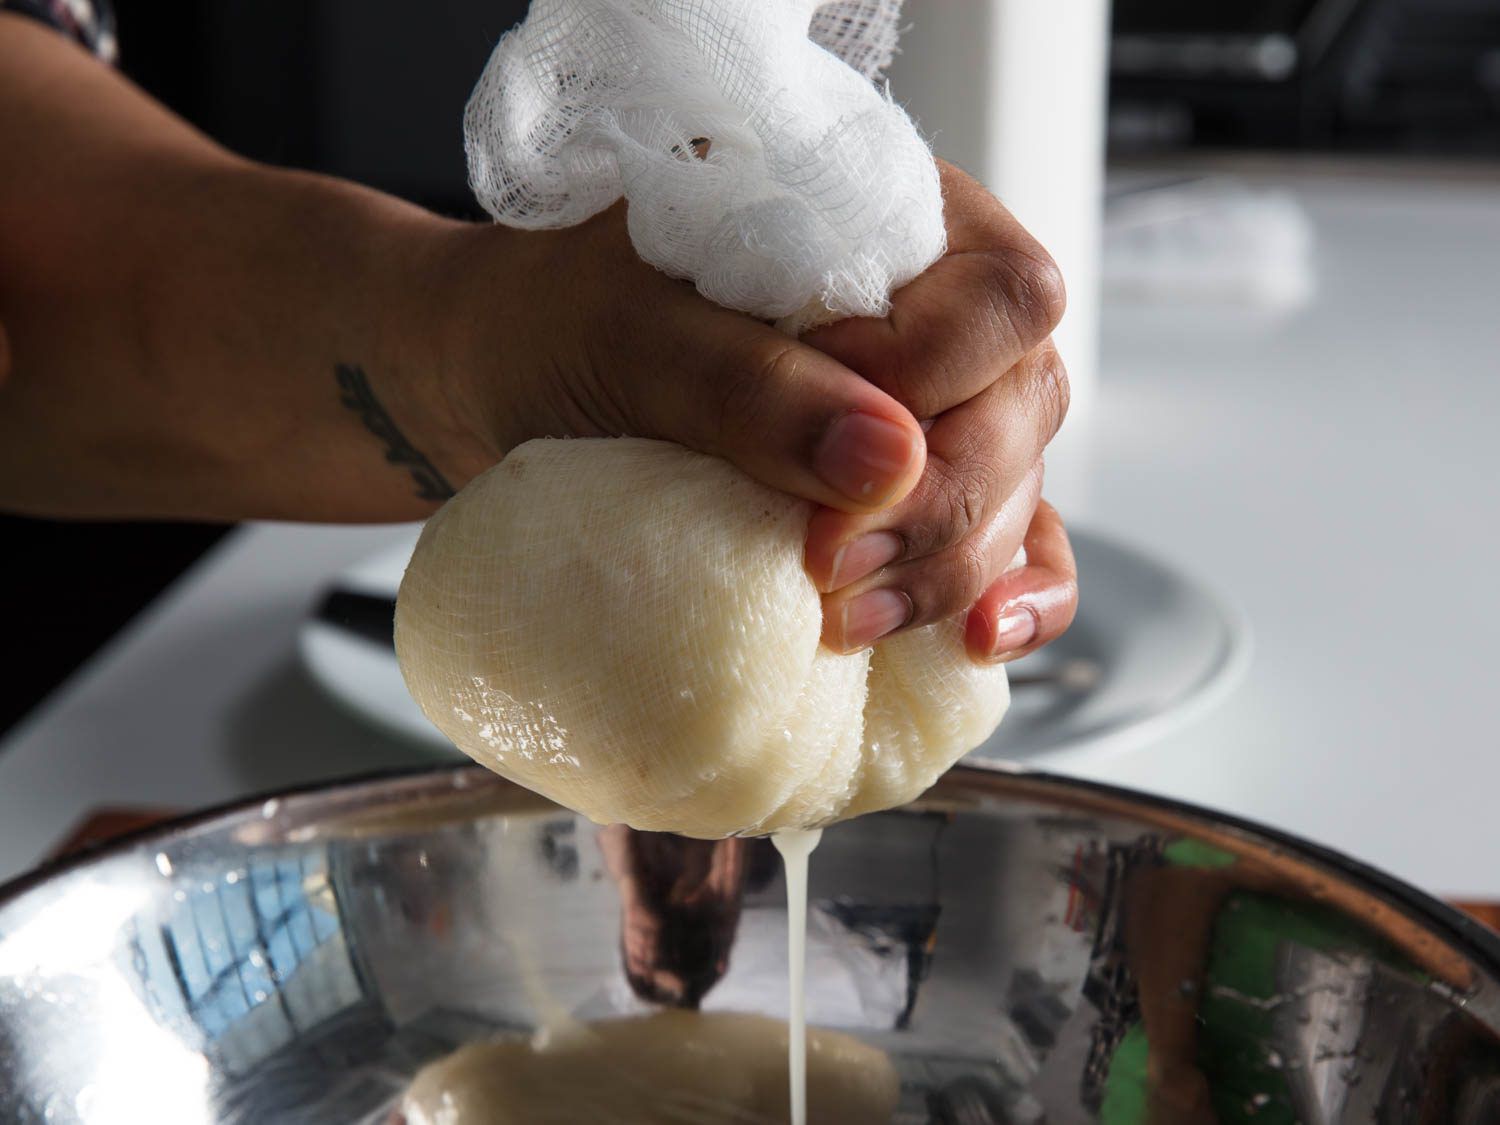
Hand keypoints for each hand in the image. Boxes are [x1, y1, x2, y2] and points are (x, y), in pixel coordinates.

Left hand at [435, 162, 1076, 660]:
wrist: (498, 376)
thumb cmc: (557, 322)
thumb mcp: (627, 334)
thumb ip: (746, 385)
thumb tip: (890, 459)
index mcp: (885, 220)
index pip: (1000, 296)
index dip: (938, 382)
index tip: (827, 449)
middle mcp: (930, 311)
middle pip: (1023, 406)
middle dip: (943, 506)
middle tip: (829, 566)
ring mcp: (930, 408)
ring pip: (1019, 486)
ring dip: (954, 568)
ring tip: (851, 620)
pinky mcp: (911, 493)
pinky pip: (1015, 541)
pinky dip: (1015, 594)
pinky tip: (982, 640)